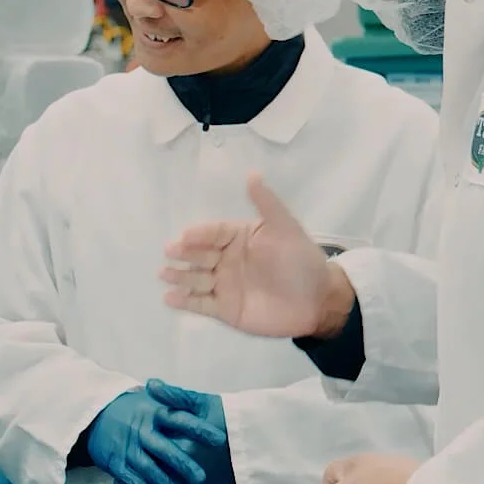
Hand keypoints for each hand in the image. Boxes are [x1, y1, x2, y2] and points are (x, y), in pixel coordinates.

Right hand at [86, 390, 227, 483]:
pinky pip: (129, 477)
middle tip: (201, 478)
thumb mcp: (152, 400)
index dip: (199, 429)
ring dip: (165, 483)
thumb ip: (175, 402)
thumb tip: (203, 403)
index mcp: (154, 412)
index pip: (180, 419)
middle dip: (182, 463)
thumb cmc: (133, 409)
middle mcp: (141, 430)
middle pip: (164, 448)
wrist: (94, 415)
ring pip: (148, 467)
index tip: (219, 439)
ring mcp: (126, 447)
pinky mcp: (114, 462)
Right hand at [161, 174, 354, 338]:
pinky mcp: (226, 309)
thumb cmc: (300, 261)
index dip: (200, 234)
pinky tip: (170, 298)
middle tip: (170, 252)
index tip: (186, 236)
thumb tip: (252, 174)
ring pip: (196, 278)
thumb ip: (266, 203)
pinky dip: (185, 301)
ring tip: (166, 273)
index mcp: (239, 238)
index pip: (213, 233)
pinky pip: (201, 304)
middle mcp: (228, 259)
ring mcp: (225, 285)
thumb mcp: (285, 228)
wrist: (317, 301)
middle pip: (200, 254)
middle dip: (184, 253)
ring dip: (180, 275)